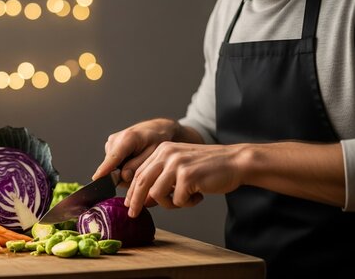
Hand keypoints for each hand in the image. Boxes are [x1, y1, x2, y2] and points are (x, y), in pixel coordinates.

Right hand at [93, 118, 182, 182]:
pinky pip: (113, 164)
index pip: (113, 158)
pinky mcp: (110, 147)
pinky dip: (122, 166)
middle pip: (112, 167)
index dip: (104, 170)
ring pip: (112, 167)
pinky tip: (133, 159)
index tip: (96, 179)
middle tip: (140, 170)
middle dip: (124, 175)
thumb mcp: (154, 153)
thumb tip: (123, 176)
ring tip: (138, 162)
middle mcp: (115, 139)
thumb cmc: (157, 140)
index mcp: (127, 138)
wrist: (155, 129)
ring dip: (124, 170)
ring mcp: (110, 143)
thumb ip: (138, 165)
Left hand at [125, 142, 244, 216]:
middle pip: (141, 182)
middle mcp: (166, 154)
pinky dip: (188, 203)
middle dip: (136, 201)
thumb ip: (162, 179)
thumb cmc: (209, 168)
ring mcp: (176, 164)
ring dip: (169, 203)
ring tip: (185, 200)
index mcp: (162, 150)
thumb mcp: (180, 168)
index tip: (129, 204)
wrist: (236, 162)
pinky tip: (199, 196)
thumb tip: (144, 200)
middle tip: (134, 214)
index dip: (132, 190)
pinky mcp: (187, 176)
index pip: (139, 172)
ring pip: (157, 194)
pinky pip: (177, 200)